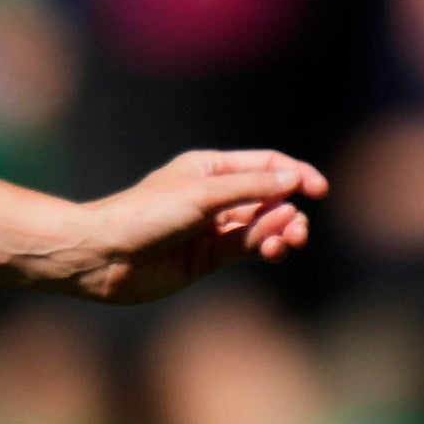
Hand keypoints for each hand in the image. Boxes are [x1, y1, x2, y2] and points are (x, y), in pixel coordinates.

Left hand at [55, 150, 326, 304]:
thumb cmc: (146, 214)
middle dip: (290, 211)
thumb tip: (295, 181)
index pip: (267, 166)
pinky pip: (248, 249)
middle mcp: (216, 196)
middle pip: (270, 198)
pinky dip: (265, 248)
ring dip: (281, 232)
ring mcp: (214, 228)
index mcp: (211, 168)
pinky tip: (272, 250)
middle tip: (297, 229)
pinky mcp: (209, 258)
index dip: (296, 174)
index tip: (318, 190)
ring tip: (287, 242)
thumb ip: (251, 188)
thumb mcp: (203, 194)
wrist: (105, 255)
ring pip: (263, 227)